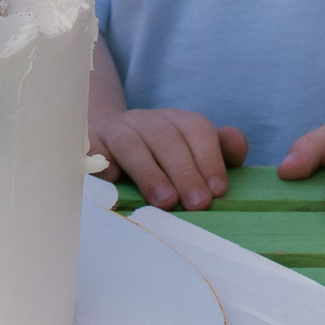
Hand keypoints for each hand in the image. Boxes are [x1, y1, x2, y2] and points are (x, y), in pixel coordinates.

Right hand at [89, 107, 247, 211]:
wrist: (104, 140)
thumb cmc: (157, 157)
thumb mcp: (190, 151)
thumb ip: (219, 150)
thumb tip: (237, 143)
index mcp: (173, 120)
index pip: (195, 129)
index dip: (209, 158)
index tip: (218, 191)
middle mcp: (144, 121)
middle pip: (165, 137)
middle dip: (185, 171)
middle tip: (198, 204)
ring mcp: (113, 130)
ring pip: (131, 143)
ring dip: (150, 172)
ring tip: (165, 202)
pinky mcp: (87, 143)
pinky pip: (92, 149)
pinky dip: (103, 162)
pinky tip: (114, 178)